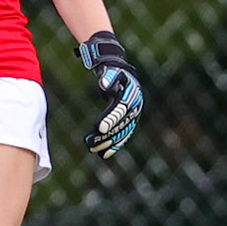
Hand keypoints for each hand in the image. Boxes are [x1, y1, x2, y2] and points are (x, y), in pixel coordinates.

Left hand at [77, 31, 142, 156]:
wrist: (121, 74)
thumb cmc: (112, 71)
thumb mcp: (110, 71)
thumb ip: (107, 78)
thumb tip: (103, 85)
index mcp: (131, 94)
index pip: (121, 108)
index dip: (111, 118)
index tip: (99, 127)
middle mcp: (135, 107)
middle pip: (121, 124)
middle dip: (107, 134)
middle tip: (91, 143)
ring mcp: (133, 116)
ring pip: (122, 132)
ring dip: (108, 142)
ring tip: (93, 149)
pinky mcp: (129, 121)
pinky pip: (123, 135)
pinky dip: (114, 145)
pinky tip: (104, 154)